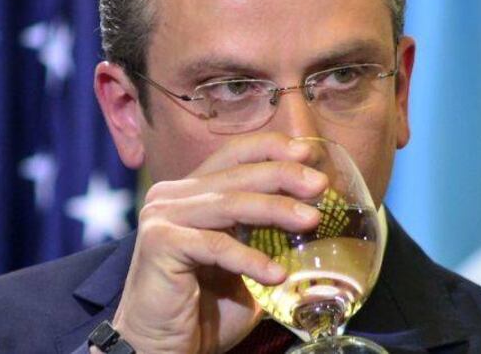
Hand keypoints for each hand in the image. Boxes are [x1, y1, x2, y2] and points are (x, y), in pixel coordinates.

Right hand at [109, 133, 325, 352]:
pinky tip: (277, 274)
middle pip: (236, 175)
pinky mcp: (160, 243)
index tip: (308, 152)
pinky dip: (250, 259)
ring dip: (275, 209)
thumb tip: (314, 211)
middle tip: (320, 185)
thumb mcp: (242, 260)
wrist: (161, 346)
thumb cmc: (204, 306)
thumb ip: (264, 233)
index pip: (234, 155)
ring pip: (228, 204)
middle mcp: (173, 195)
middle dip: (283, 175)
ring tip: (311, 220)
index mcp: (192, 191)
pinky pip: (216, 246)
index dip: (271, 148)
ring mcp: (162, 216)